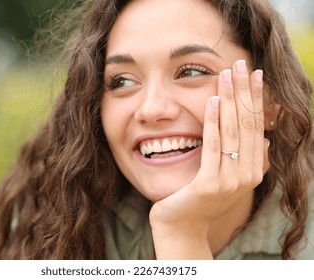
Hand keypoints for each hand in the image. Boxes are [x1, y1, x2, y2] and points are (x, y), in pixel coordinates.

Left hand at [149, 60, 269, 258]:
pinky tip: (213, 101)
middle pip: (248, 125)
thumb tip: (263, 138)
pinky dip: (213, 123)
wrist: (181, 225)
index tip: (255, 74)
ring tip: (228, 75)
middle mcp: (246, 176)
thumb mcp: (228, 178)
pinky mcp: (209, 184)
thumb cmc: (201, 199)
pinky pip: (212, 147)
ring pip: (232, 132)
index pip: (256, 127)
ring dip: (231, 101)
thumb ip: (248, 161)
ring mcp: (229, 182)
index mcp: (253, 171)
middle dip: (245, 92)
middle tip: (242, 64)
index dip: (256, 99)